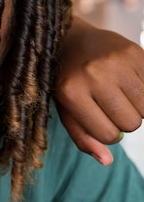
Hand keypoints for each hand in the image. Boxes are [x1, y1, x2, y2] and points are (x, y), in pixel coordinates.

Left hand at [55, 19, 143, 164]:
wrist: (69, 39)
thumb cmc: (65, 82)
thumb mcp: (65, 110)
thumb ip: (83, 138)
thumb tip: (107, 161)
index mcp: (72, 92)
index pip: (108, 135)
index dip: (108, 134)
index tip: (101, 123)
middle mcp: (94, 75)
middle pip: (132, 123)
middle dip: (123, 121)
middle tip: (109, 106)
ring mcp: (116, 61)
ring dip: (137, 107)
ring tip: (119, 95)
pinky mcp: (135, 52)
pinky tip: (128, 82)